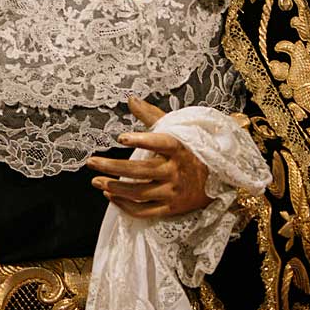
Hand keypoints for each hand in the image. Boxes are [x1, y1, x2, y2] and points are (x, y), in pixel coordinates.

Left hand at [87, 97, 211, 218]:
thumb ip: (151, 115)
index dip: (142, 140)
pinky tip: (110, 195)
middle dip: (112, 167)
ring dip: (115, 187)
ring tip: (96, 180)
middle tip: (91, 162)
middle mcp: (176, 171)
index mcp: (179, 149)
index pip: (161, 143)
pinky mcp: (171, 208)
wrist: (217, 180)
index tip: (121, 137)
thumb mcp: (175, 130)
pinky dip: (125, 205)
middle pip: (141, 171)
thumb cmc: (190, 150)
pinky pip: (145, 211)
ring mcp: (173, 192)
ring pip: (139, 192)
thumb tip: (130, 99)